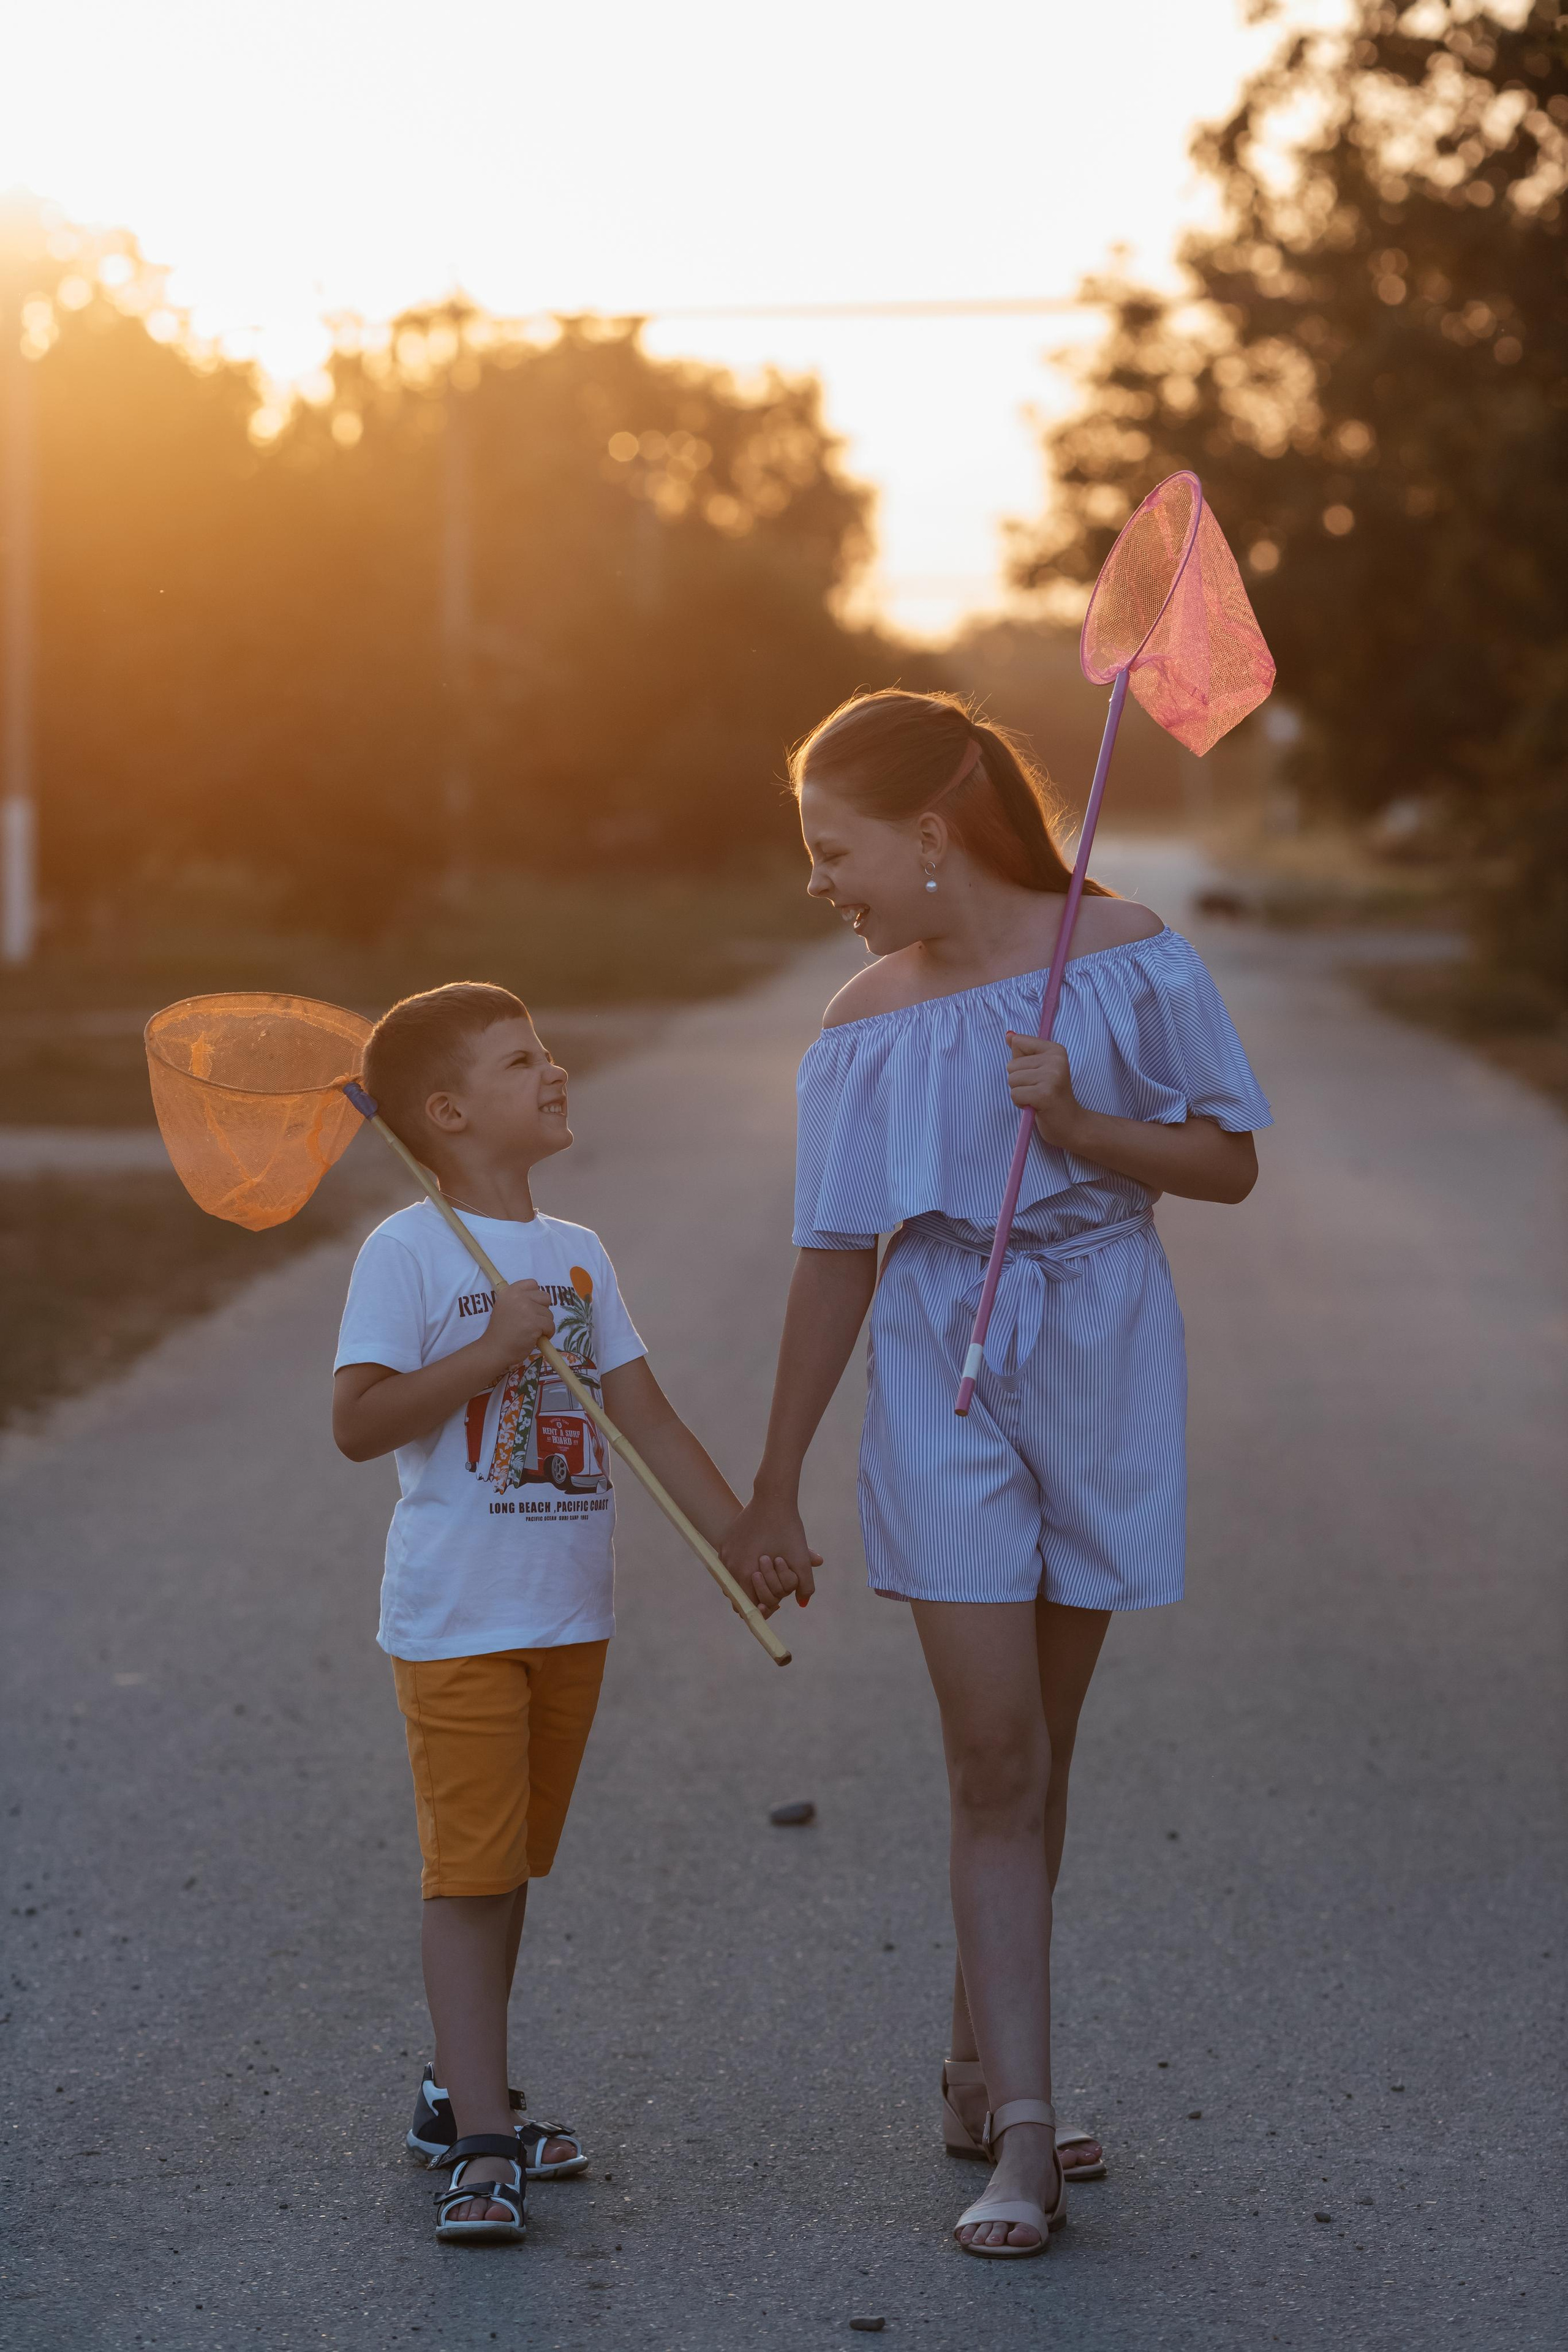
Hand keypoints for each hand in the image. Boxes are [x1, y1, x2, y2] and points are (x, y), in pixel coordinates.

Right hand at [477, 1278, 554, 1376]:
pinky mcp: (534, 1323)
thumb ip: (519, 1299)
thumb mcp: (505, 1307)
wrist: (495, 1349)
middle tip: (532, 1321)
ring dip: (544, 1324)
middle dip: (542, 1310)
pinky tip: (536, 1338)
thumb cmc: (501, 1331)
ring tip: (531, 1331)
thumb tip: (539, 1300)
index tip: (530, 1308)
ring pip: (549, 1314)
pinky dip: (547, 1333)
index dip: (535, 1297)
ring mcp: (527, 1309)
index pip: (533, 1284)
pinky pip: (550, 1326)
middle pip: (545, 1297)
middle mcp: (518, 1297)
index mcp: (510, 1291)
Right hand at [720, 1493, 821, 1612]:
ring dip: (750, 1583)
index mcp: (743, 1572)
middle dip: (758, 1596)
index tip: (776, 1606)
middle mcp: (728, 1565)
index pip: (747, 1606)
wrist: (772, 1497)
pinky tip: (759, 1562)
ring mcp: (724, 1553)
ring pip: (735, 1580)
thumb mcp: (800, 1558)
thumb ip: (804, 1585)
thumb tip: (803, 1604)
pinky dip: (744, 1568)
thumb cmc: (787, 1528)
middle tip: (776, 1591)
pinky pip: (731, 1565)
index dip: (762, 1609)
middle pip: (739, 1595)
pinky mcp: (725, 1543)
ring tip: (768, 1576)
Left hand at [1005, 1032, 1084, 1149]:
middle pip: (1011, 1065)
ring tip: (1036, 1098)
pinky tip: (1036, 1106)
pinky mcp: (1044, 1094)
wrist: (1071, 1124)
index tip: (1037, 1074)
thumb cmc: (1051, 1096)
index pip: (1018, 1043)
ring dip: (1019, 1093)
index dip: (1020, 1063)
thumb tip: (1008, 1036)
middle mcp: (1056, 1060)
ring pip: (1012, 1080)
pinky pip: (1015, 1094)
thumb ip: (1023, 1051)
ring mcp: (1051, 1076)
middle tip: (1037, 1090)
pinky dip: (1020, 1103)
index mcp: (1055, 1050)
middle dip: (1018, 1081)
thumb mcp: (1040, 1068)